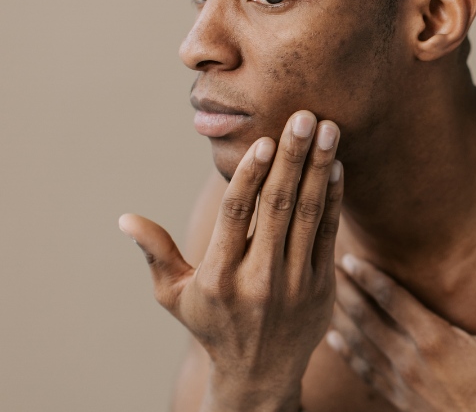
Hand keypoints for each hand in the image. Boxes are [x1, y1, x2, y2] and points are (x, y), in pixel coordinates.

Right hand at [119, 111, 342, 411]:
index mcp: (219, 276)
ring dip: (319, 168)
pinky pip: (328, 234)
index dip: (250, 176)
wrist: (259, 374)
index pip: (237, 215)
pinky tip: (336, 167)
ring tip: (326, 129)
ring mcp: (295, 283)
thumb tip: (125, 219)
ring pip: (308, 214)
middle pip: (278, 206)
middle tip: (303, 115)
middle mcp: (259, 278)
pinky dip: (333, 199)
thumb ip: (156, 253)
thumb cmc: (212, 324)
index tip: (264, 140)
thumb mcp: (174, 296)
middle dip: (292, 157)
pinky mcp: (322, 286)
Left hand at [327, 254, 475, 411]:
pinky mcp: (401, 399)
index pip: (393, 299)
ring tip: (326, 295)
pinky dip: (347, 353)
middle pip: (368, 317)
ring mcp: (403, 382)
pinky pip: (365, 372)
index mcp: (436, 340)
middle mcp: (411, 359)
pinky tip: (334, 340)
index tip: (350, 258)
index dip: (369, 277)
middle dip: (347, 290)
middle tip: (329, 266)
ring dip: (342, 316)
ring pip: (361, 343)